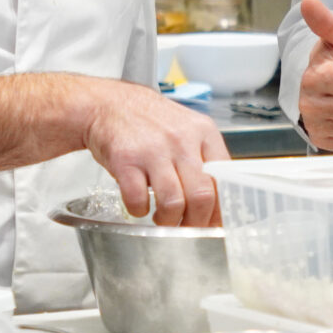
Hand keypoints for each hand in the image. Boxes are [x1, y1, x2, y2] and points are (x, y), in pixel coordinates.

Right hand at [82, 79, 229, 226]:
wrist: (108, 104)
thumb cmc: (149, 122)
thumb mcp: (185, 129)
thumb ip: (203, 159)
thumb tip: (216, 203)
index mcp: (203, 132)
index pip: (224, 178)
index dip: (220, 209)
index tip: (214, 224)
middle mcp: (181, 140)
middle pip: (202, 196)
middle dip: (196, 222)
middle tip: (188, 227)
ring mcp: (153, 150)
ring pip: (173, 202)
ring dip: (169, 220)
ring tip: (163, 219)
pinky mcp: (126, 160)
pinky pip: (138, 200)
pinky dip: (139, 211)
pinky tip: (139, 205)